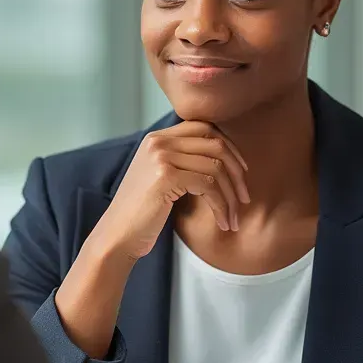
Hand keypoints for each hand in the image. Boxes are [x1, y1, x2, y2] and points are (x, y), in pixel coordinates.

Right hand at [92, 121, 249, 262]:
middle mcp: (158, 141)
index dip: (229, 147)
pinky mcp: (166, 176)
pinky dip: (221, 206)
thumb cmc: (142, 212)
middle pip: (215, 144)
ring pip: (216, 167)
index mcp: (157, 138)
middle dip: (237, 172)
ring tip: (233, 218)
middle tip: (244, 198)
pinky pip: (208, 185)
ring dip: (231, 196)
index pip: (205, 128)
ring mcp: (161, 156)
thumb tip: (225, 158)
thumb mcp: (160, 177)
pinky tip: (222, 222)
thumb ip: (183, 161)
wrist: (118, 234)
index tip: (241, 172)